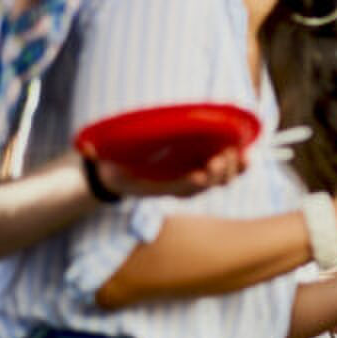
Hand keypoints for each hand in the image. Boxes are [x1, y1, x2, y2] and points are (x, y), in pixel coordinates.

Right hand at [95, 145, 245, 199]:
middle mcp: (180, 183)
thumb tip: (86, 149)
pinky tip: (250, 155)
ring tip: (239, 155)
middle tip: (220, 160)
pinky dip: (238, 164)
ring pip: (219, 179)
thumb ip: (97, 156)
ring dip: (231, 168)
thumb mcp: (105, 162)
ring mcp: (192, 175)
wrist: (123, 174)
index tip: (197, 176)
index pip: (179, 188)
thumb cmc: (116, 165)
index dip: (189, 184)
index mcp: (160, 184)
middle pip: (206, 184)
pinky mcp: (202, 165)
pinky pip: (225, 169)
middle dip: (217, 173)